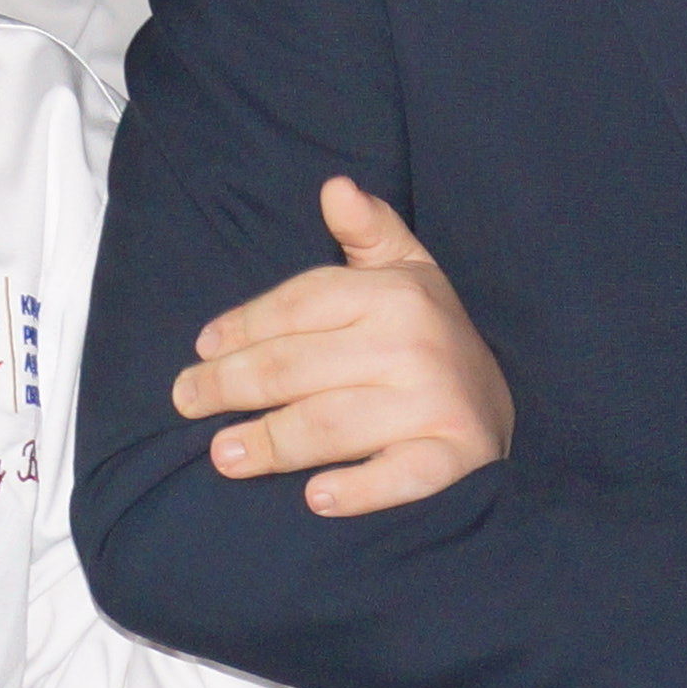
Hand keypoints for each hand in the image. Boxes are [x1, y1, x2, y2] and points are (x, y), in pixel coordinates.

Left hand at [176, 179, 512, 515]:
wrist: (500, 408)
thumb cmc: (432, 337)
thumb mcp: (409, 272)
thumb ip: (369, 231)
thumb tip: (335, 188)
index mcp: (394, 294)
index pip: (299, 306)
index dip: (244, 325)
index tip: (203, 348)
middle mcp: (413, 345)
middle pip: (297, 366)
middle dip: (231, 385)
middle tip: (186, 401)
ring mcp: (434, 403)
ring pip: (330, 423)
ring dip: (271, 442)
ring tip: (222, 454)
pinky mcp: (453, 456)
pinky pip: (398, 476)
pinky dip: (358, 491)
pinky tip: (315, 499)